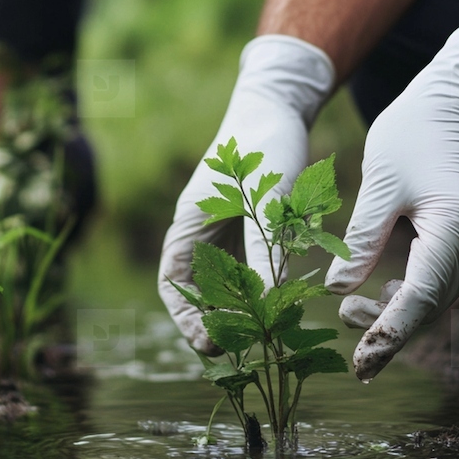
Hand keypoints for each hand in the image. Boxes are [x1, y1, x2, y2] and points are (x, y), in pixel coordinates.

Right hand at [158, 35, 334, 353]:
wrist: (280, 109)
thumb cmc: (265, 147)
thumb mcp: (266, 199)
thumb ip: (264, 247)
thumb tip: (267, 300)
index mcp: (189, 225)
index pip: (174, 284)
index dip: (186, 318)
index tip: (209, 342)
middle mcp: (204, 235)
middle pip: (200, 292)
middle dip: (217, 323)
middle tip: (244, 349)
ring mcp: (229, 234)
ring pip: (227, 286)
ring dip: (241, 311)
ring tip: (265, 335)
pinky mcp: (254, 232)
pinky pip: (252, 271)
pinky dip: (263, 290)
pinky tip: (284, 306)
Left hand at [325, 22, 458, 379]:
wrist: (456, 99)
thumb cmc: (414, 131)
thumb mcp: (380, 184)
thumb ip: (362, 239)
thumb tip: (339, 292)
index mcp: (456, 228)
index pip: (420, 298)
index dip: (388, 334)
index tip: (361, 362)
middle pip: (432, 307)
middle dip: (391, 332)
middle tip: (351, 350)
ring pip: (435, 298)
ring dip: (397, 314)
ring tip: (350, 314)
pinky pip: (437, 280)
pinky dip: (408, 295)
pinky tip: (377, 296)